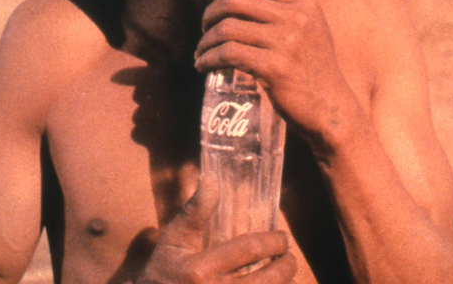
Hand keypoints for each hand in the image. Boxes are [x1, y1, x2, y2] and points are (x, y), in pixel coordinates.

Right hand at [138, 172, 296, 282]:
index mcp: (200, 271)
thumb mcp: (174, 241)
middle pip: (268, 279)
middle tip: (290, 258)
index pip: (250, 250)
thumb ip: (195, 211)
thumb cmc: (162, 274)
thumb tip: (211, 178)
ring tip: (287, 278)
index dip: (273, 241)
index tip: (282, 238)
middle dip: (286, 266)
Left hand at [193, 0, 365, 152]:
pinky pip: (229, 55)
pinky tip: (203, 66)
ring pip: (227, 28)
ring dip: (206, 40)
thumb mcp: (309, 27)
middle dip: (210, 11)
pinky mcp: (275, 68)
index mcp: (304, 2)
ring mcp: (287, 42)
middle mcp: (297, 18)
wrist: (330, 107)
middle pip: (235, 0)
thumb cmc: (311, 66)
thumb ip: (285, 5)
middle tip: (204, 26)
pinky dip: (209, 59)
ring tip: (201, 51)